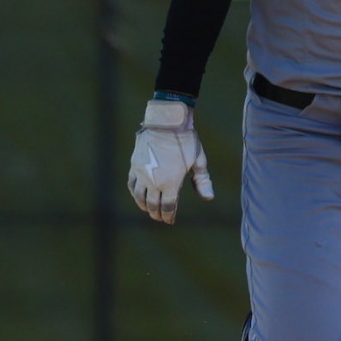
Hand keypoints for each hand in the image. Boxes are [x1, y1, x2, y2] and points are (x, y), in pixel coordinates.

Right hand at [126, 98, 213, 223]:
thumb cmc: (186, 140)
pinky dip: (135, 193)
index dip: (169, 216)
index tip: (170, 220)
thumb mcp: (198, 160)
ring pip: (139, 197)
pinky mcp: (134, 164)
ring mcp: (142, 173)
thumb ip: (202, 181)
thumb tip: (208, 198)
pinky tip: (139, 195)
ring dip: (144, 206)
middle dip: (157, 214)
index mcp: (171, 182)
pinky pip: (131, 184)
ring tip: (149, 210)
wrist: (166, 120)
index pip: (168, 206)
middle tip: (160, 218)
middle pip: (153, 205)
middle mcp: (154, 180)